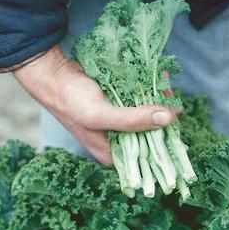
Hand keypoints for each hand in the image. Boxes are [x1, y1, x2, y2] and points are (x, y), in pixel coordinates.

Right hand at [14, 46, 178, 164]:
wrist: (52, 74)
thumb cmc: (71, 100)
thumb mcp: (100, 115)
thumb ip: (133, 120)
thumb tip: (168, 118)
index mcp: (114, 155)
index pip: (149, 154)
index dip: (166, 138)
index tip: (176, 116)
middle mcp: (119, 142)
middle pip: (151, 133)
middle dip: (163, 115)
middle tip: (170, 96)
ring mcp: (120, 124)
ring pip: (148, 116)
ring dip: (158, 99)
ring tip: (165, 83)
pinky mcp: (120, 107)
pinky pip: (140, 102)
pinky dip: (149, 91)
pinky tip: (156, 78)